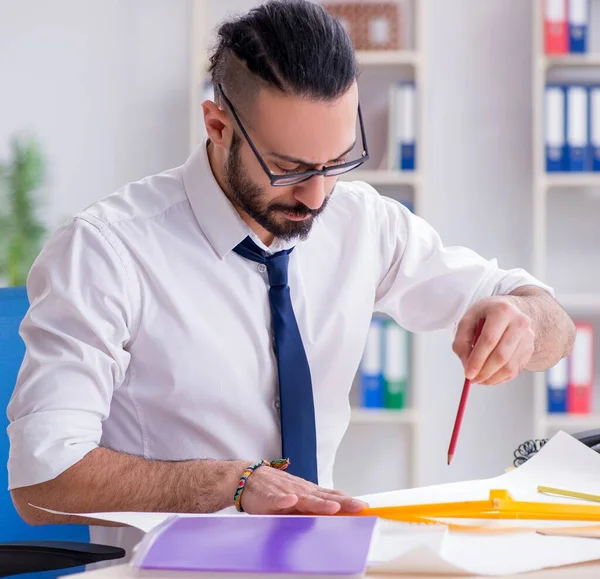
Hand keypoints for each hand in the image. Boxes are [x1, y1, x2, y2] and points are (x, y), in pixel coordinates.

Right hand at [239, 464, 367, 514]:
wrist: (249, 477)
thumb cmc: (276, 488)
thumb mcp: (299, 494)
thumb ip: (316, 503)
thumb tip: (339, 510)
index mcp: (309, 493)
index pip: (332, 496)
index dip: (348, 501)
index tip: (364, 506)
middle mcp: (301, 492)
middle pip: (324, 498)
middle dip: (343, 503)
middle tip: (359, 506)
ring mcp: (285, 494)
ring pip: (304, 500)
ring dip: (319, 504)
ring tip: (333, 507)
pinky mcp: (269, 498)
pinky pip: (276, 501)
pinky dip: (283, 502)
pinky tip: (290, 502)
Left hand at [452, 296, 534, 385]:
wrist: (509, 311)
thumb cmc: (484, 316)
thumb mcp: (467, 320)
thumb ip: (461, 341)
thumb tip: (466, 365)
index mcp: (502, 311)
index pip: (489, 340)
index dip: (477, 359)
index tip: (467, 373)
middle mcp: (519, 323)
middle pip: (501, 355)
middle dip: (484, 371)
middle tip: (472, 379)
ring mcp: (528, 337)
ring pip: (510, 366)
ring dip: (492, 378)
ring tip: (479, 379)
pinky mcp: (530, 349)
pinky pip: (515, 370)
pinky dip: (500, 378)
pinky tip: (489, 377)